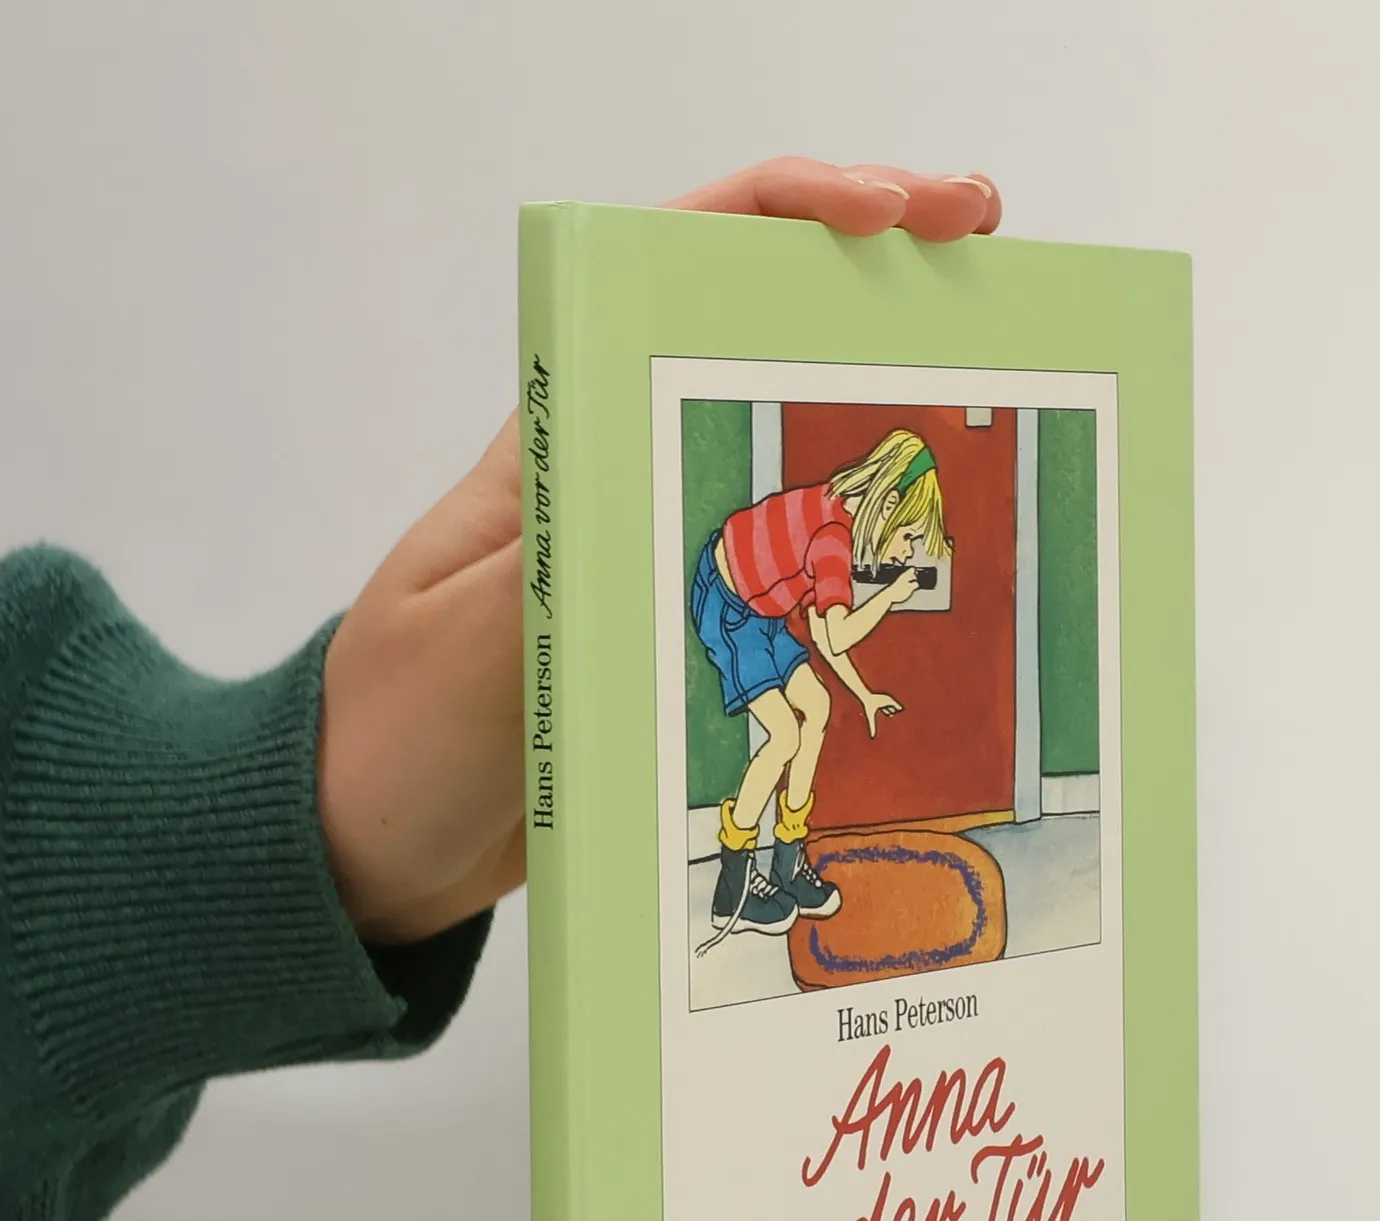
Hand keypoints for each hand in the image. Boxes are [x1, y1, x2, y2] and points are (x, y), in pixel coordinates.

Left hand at [317, 157, 999, 944]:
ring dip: (888, 410)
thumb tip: (672, 495)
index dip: (789, 214)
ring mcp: (658, 551)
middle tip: (998, 274)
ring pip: (789, 444)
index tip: (892, 215)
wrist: (376, 848)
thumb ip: (565, 577)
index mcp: (558, 439)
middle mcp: (618, 469)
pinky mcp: (681, 633)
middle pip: (757, 334)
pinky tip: (928, 564)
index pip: (673, 265)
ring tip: (1003, 393)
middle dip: (880, 281)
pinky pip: (790, 567)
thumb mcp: (472, 654)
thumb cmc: (391, 743)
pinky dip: (862, 549)